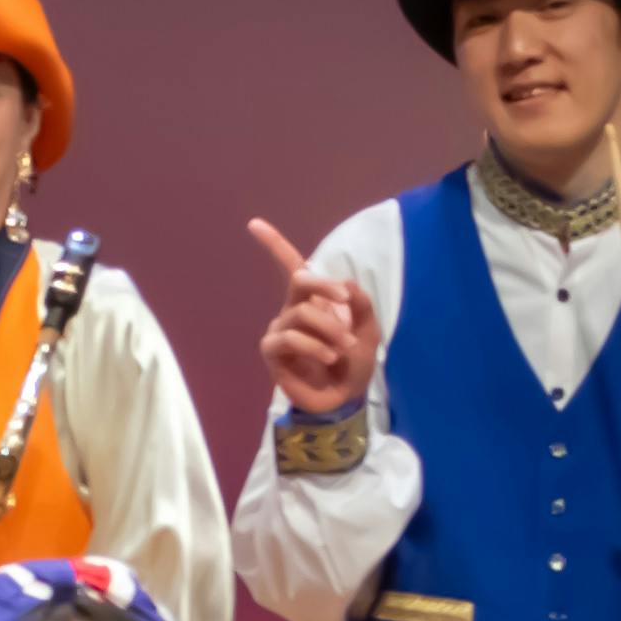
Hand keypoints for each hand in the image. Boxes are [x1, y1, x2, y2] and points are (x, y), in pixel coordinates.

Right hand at [248, 219, 379, 412]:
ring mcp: (280, 330)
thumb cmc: (354, 362)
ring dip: (329, 329)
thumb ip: (360, 305)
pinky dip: (313, 345)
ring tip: (344, 348)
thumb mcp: (367, 330)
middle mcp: (292, 310)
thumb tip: (345, 285)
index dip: (274, 244)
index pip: (291, 266)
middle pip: (300, 279)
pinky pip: (289, 337)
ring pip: (301, 313)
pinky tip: (329, 357)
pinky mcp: (273, 352)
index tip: (253, 223)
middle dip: (323, 285)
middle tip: (345, 299)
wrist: (346, 397)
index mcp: (313, 300)